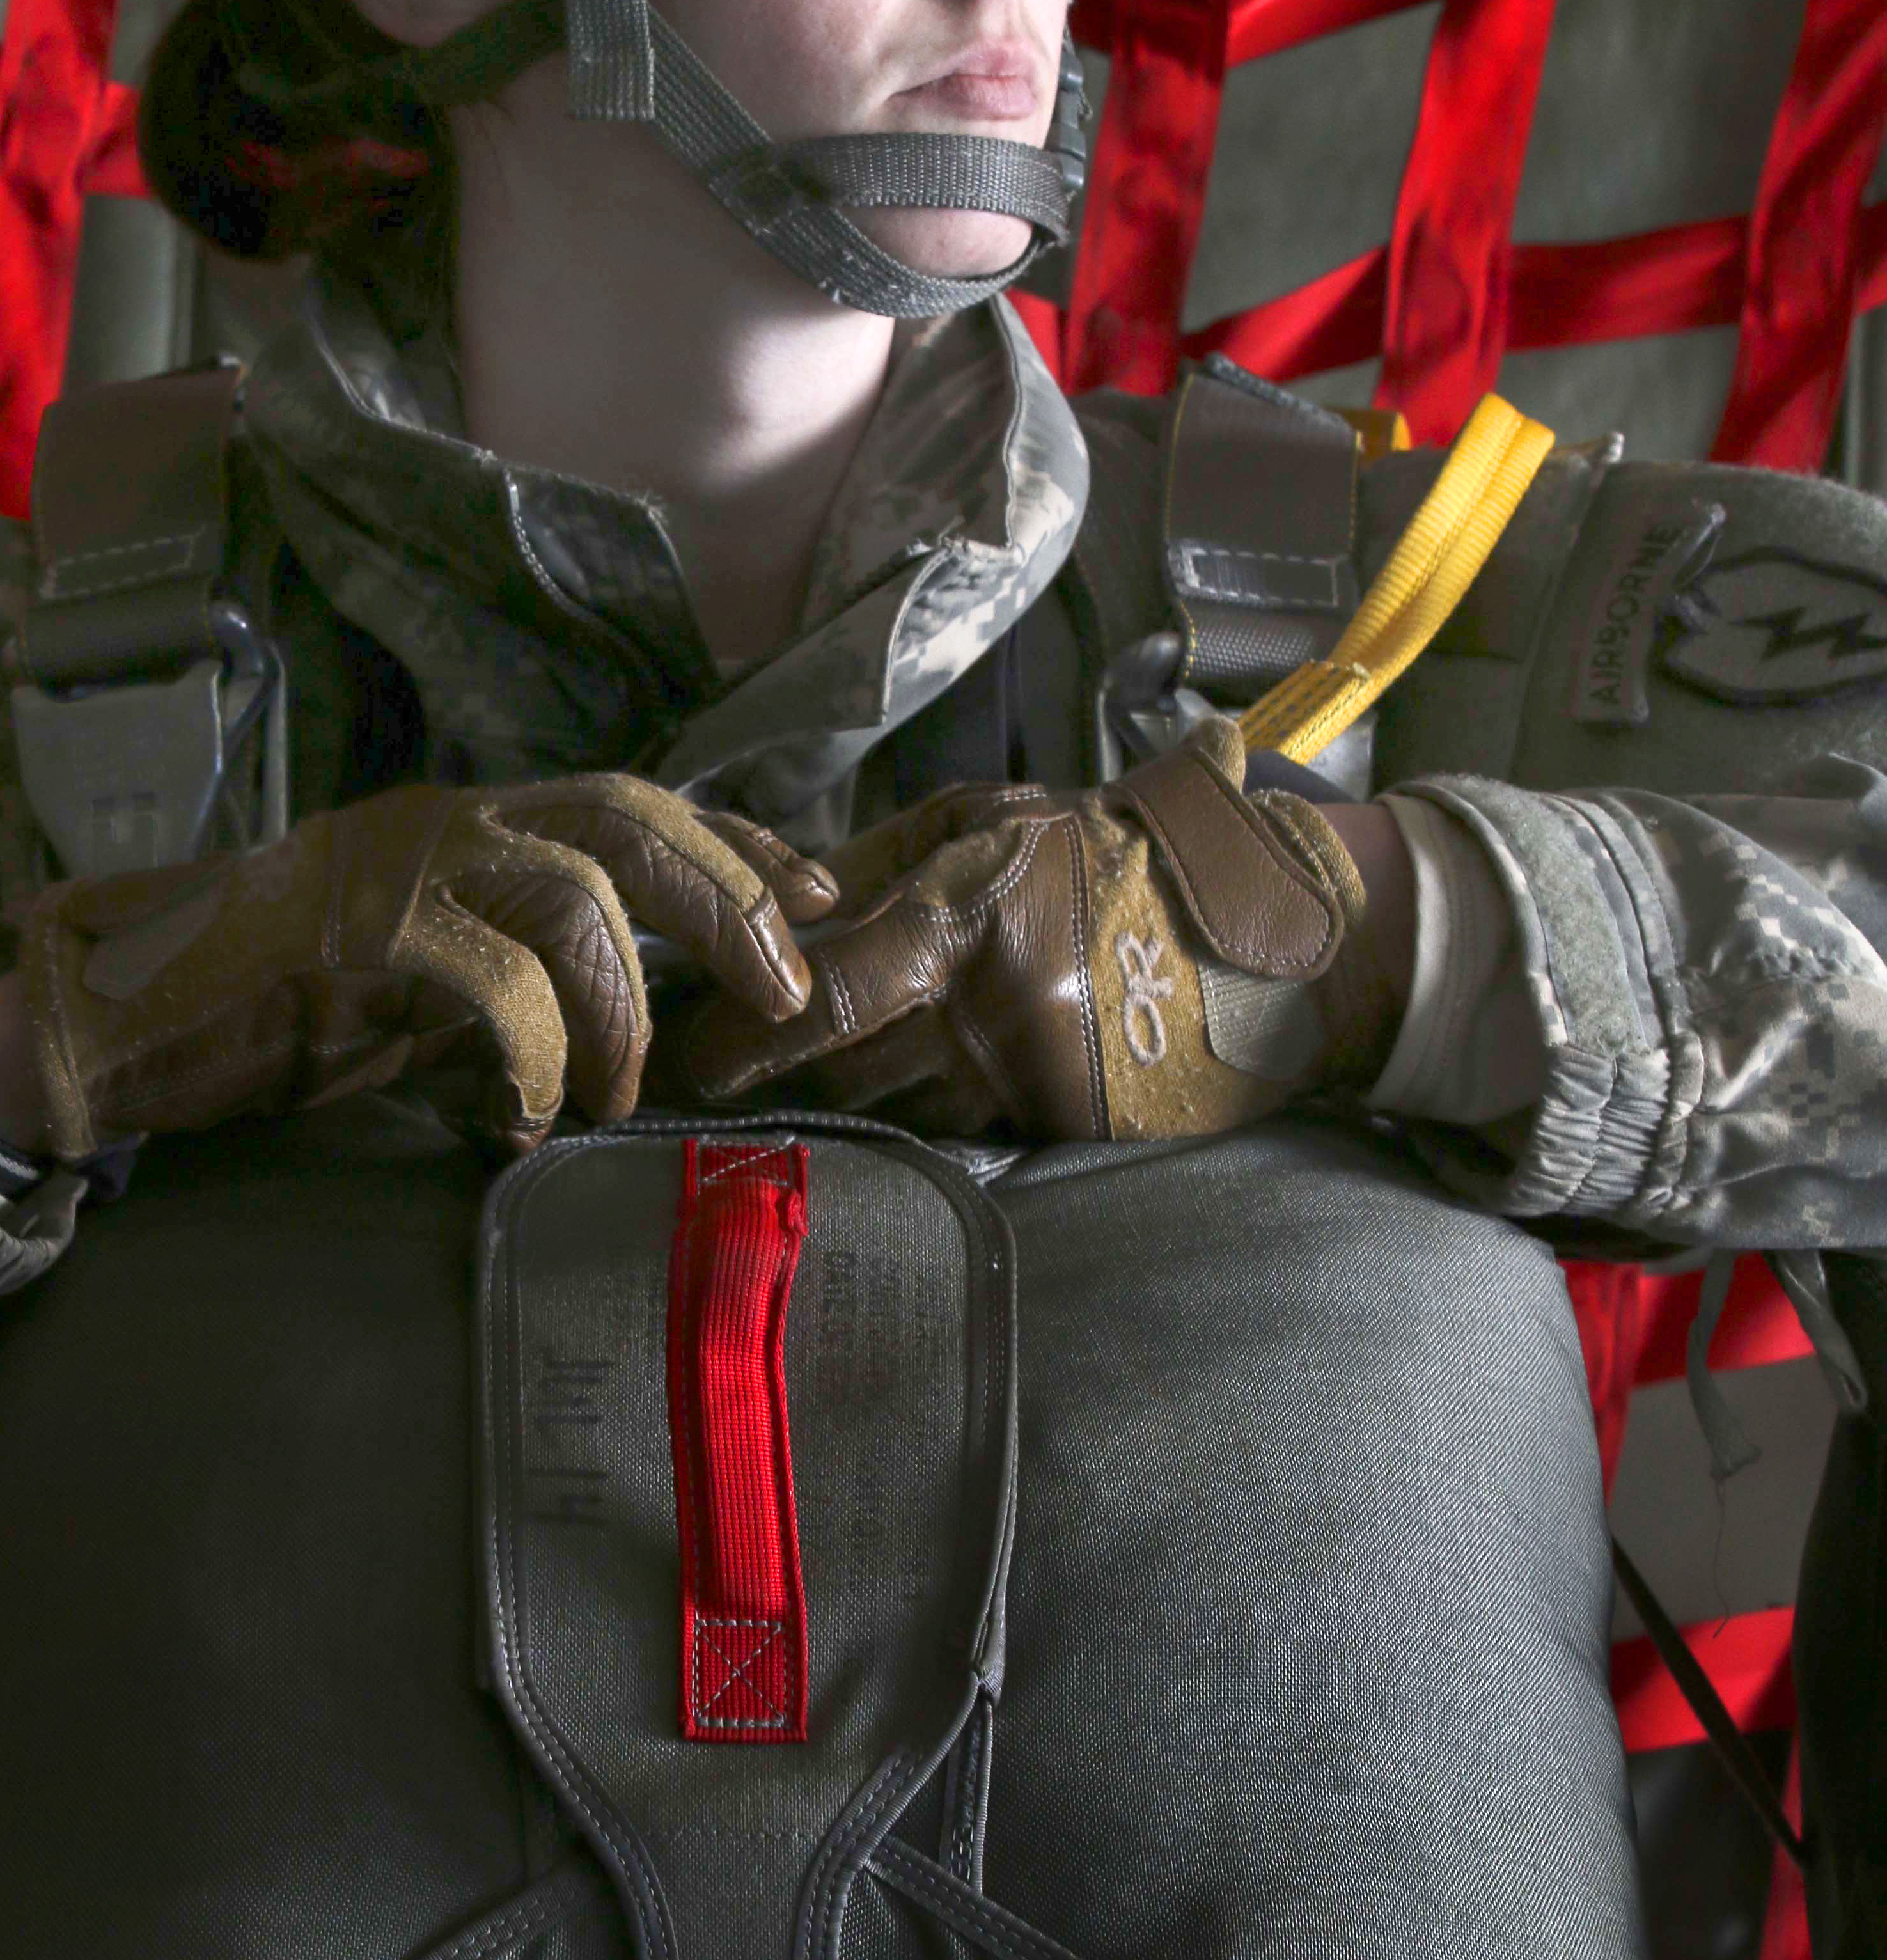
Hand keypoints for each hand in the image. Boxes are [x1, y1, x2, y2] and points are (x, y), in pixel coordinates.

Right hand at [17, 774, 836, 1157]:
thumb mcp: (418, 982)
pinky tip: (520, 1118)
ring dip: (625, 1003)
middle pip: (630, 823)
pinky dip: (532, 1057)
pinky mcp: (351, 935)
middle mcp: (444, 824)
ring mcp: (396, 868)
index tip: (814, 891)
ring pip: (575, 895)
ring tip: (617, 1092)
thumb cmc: (263, 1011)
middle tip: (784, 987)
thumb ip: (511, 973)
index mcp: (466, 826)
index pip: (633, 806)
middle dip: (728, 899)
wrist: (106, 1018)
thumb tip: (627, 1020)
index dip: (734, 843)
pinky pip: (490, 982)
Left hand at [663, 718, 1399, 1144]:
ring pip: (888, 1107)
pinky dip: (910, 1125)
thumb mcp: (1002, 823)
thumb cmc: (1120, 860)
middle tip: (695, 1088)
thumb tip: (781, 903)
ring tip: (772, 1103)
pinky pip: (952, 1136)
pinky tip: (883, 1116)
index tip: (686, 1049)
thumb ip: (889, 866)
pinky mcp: (1058, 1126)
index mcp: (968, 913)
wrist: (1273, 942)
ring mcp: (1024, 1072)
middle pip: (838, 1062)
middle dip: (765, 1076)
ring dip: (832, 1104)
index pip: (823, 990)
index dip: (744, 1029)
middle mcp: (988, 1003)